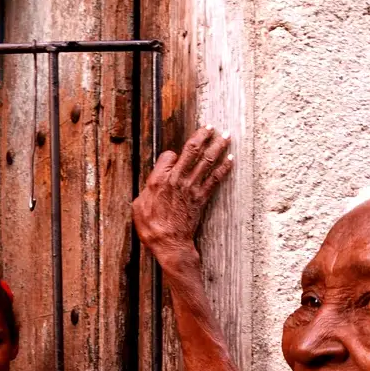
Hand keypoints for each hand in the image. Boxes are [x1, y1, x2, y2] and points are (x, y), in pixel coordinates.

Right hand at [131, 126, 232, 272]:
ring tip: (226, 136)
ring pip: (207, 161)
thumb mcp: (138, 206)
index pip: (169, 155)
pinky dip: (224, 168)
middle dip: (203, 136)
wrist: (169, 243)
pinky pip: (215, 179)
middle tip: (211, 126)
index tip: (173, 157)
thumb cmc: (151, 228)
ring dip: (218, 146)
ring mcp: (191, 188)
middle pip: (192, 151)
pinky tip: (231, 159)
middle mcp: (177, 179)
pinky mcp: (202, 198)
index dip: (171, 154)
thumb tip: (151, 184)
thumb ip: (147, 190)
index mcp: (159, 179)